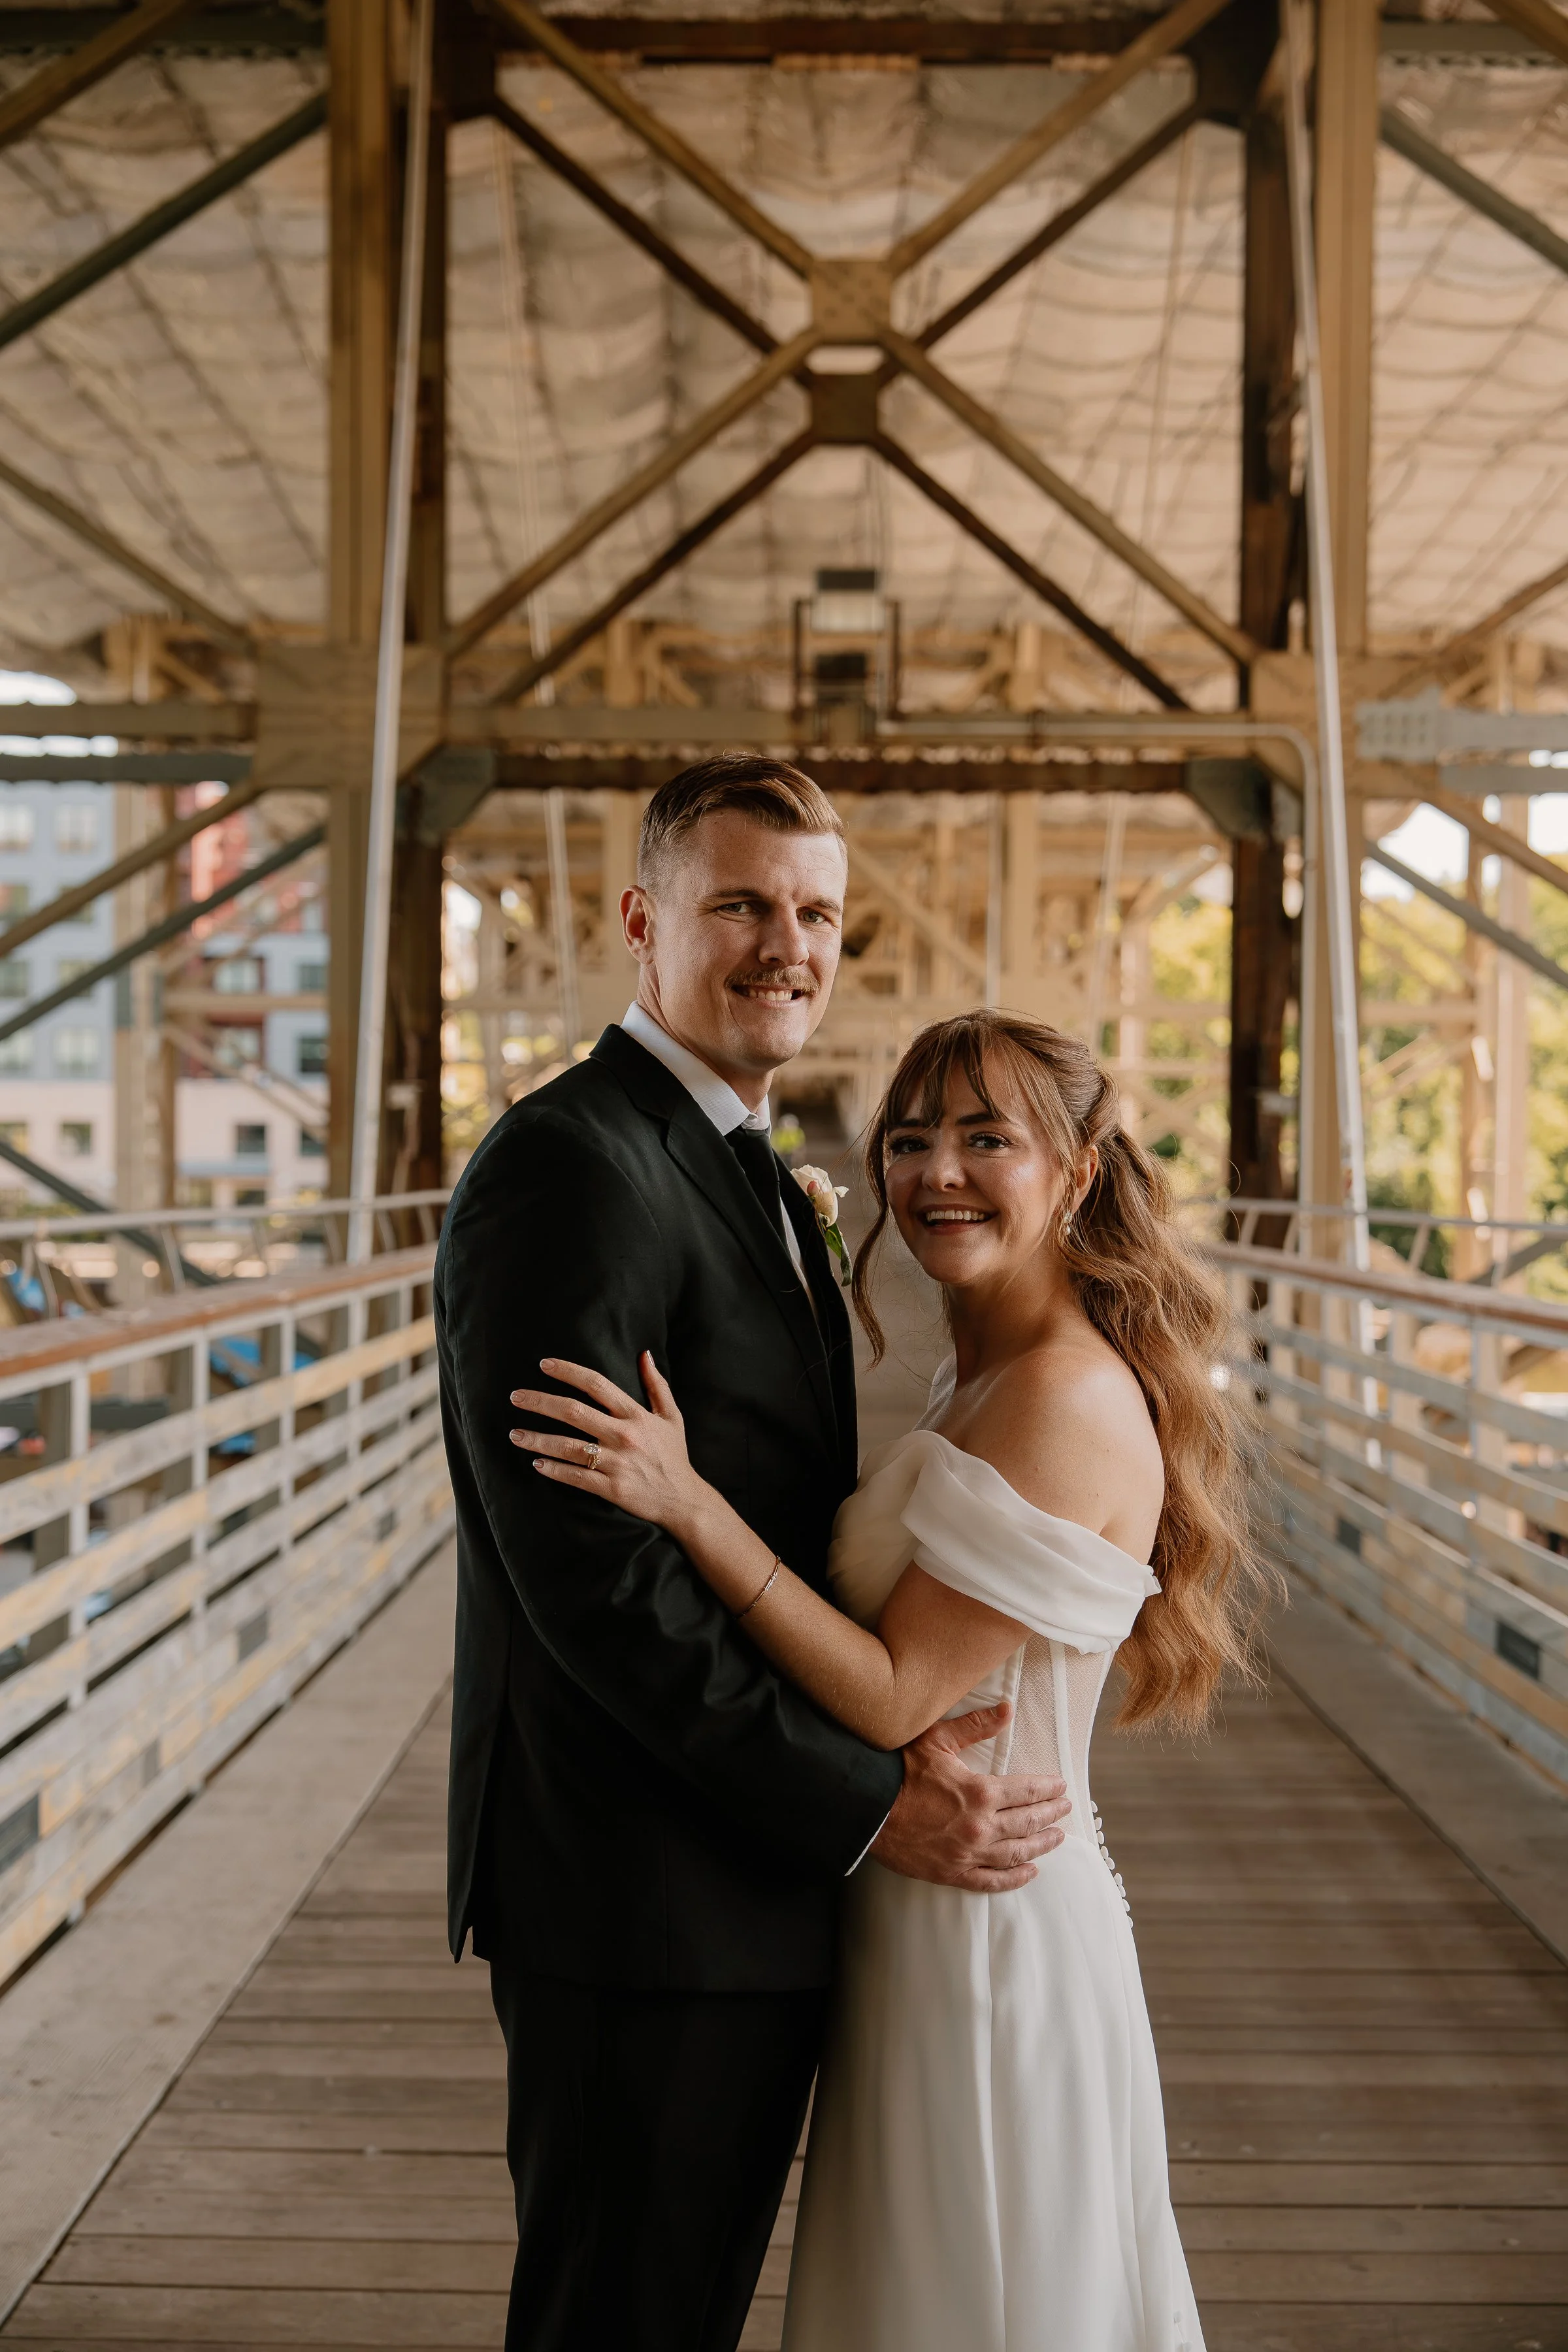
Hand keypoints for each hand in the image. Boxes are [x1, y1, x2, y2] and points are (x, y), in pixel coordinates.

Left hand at [510, 1353, 712, 1535]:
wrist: (683, 1500)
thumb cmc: (674, 1455)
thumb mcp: (672, 1417)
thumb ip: (657, 1385)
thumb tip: (645, 1354)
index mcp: (636, 1415)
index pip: (596, 1384)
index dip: (568, 1372)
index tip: (544, 1364)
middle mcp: (624, 1435)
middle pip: (573, 1412)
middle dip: (540, 1402)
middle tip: (516, 1397)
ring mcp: (617, 1462)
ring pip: (568, 1446)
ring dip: (537, 1439)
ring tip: (515, 1434)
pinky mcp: (612, 1488)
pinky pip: (576, 1476)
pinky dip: (554, 1470)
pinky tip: (536, 1463)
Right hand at [870, 1703, 1069, 1892]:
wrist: (866, 1809)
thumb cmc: (899, 1771)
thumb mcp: (936, 1739)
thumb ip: (975, 1725)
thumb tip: (1007, 1708)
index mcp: (980, 1792)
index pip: (1028, 1791)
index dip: (1049, 1789)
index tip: (1062, 1787)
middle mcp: (981, 1826)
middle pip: (1028, 1822)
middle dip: (1051, 1815)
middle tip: (1066, 1809)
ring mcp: (968, 1854)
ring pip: (1017, 1853)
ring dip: (1041, 1846)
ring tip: (1057, 1838)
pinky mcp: (953, 1873)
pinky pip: (992, 1881)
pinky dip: (1014, 1879)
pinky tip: (1029, 1873)